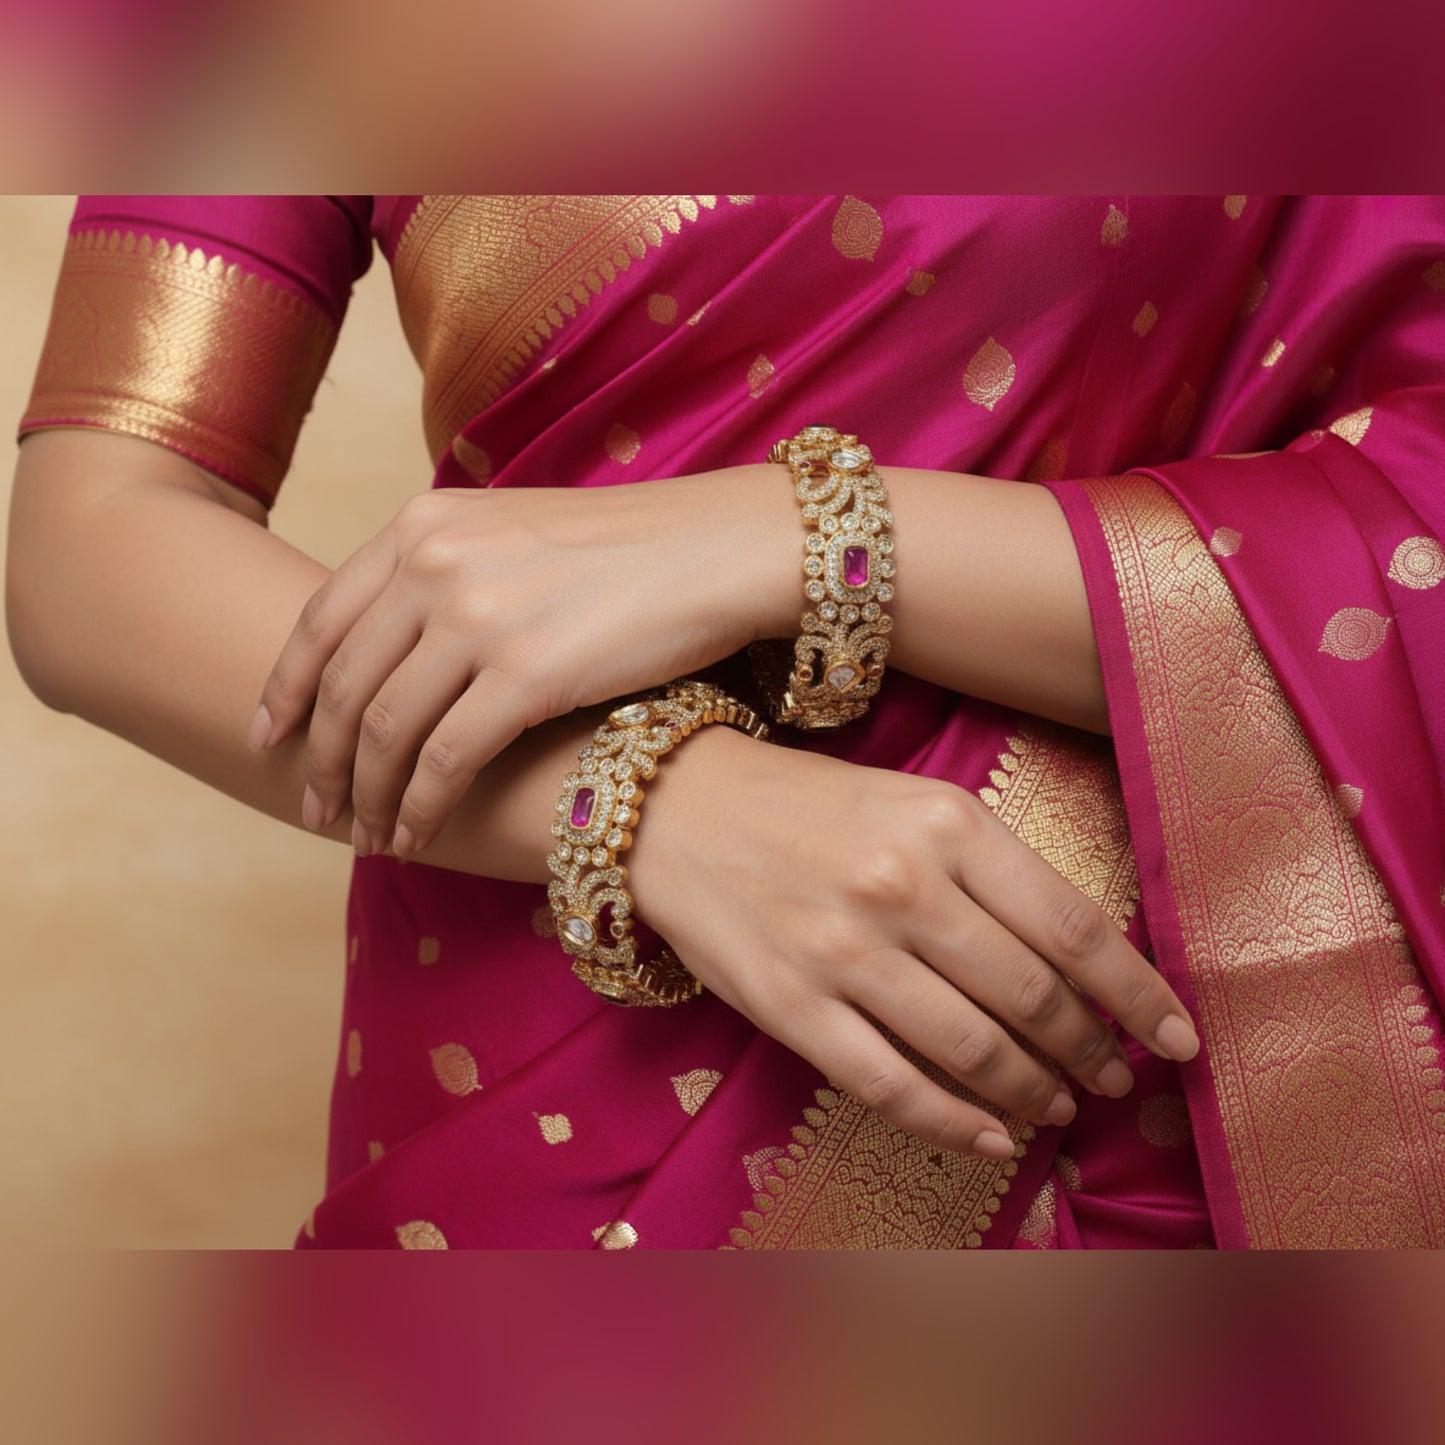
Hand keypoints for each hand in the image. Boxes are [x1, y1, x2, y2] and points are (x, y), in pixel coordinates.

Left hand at [246, 468, 795, 856]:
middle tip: (314, 807)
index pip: (322, 616)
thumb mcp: (512, 531)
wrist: (718, 548)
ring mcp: (477, 618)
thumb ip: (445, 568)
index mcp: (424, 526)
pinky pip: (445, 760)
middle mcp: (435, 565)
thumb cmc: (629, 548)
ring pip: (387, 729)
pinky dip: (421, 807)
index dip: (287, 686)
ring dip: (368, 794)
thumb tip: (401, 635)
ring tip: (366, 834)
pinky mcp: (526, 675)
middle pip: (347, 682)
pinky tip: (417, 835)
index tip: (271, 735)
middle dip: (323, 758)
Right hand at [627, 728, 1199, 1157]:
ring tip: (1058, 1107)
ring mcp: (843, 952)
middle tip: (1115, 1078)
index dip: (1141, 995)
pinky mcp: (791, 1006)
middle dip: (1092, 1052)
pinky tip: (991, 1135)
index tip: (1179, 1036)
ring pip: (972, 1051)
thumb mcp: (911, 802)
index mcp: (946, 823)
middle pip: (1033, 997)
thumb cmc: (807, 804)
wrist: (675, 806)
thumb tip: (1078, 961)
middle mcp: (902, 886)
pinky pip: (892, 1086)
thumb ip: (991, 870)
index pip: (1076, 928)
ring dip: (1033, 1092)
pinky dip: (955, 1124)